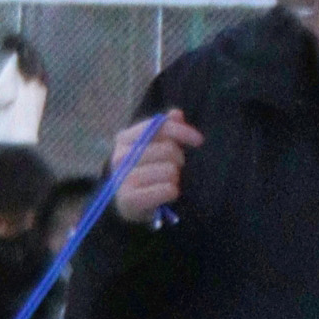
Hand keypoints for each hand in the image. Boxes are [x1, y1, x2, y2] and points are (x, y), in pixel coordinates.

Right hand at [109, 110, 201, 224]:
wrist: (128, 204)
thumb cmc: (146, 170)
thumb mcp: (154, 147)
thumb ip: (166, 129)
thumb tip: (176, 114)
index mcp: (124, 138)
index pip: (160, 127)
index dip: (183, 132)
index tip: (199, 141)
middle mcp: (120, 156)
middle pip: (168, 150)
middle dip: (178, 160)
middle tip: (174, 169)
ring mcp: (122, 178)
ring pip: (170, 171)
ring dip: (174, 178)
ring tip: (166, 182)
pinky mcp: (128, 199)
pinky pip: (167, 190)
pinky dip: (172, 192)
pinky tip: (166, 194)